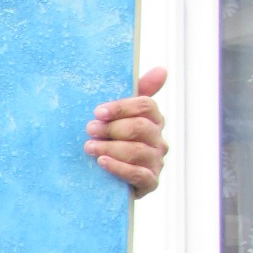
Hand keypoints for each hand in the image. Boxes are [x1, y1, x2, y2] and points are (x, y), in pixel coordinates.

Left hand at [85, 66, 167, 195]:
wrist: (105, 178)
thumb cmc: (111, 139)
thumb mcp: (119, 116)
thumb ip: (138, 92)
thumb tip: (163, 70)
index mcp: (153, 119)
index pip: (146, 106)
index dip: (122, 107)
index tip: (98, 111)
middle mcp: (158, 140)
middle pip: (140, 127)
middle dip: (112, 128)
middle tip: (89, 129)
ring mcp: (156, 162)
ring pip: (138, 151)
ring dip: (111, 147)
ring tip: (89, 147)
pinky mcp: (150, 183)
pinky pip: (138, 175)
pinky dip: (119, 168)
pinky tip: (102, 163)